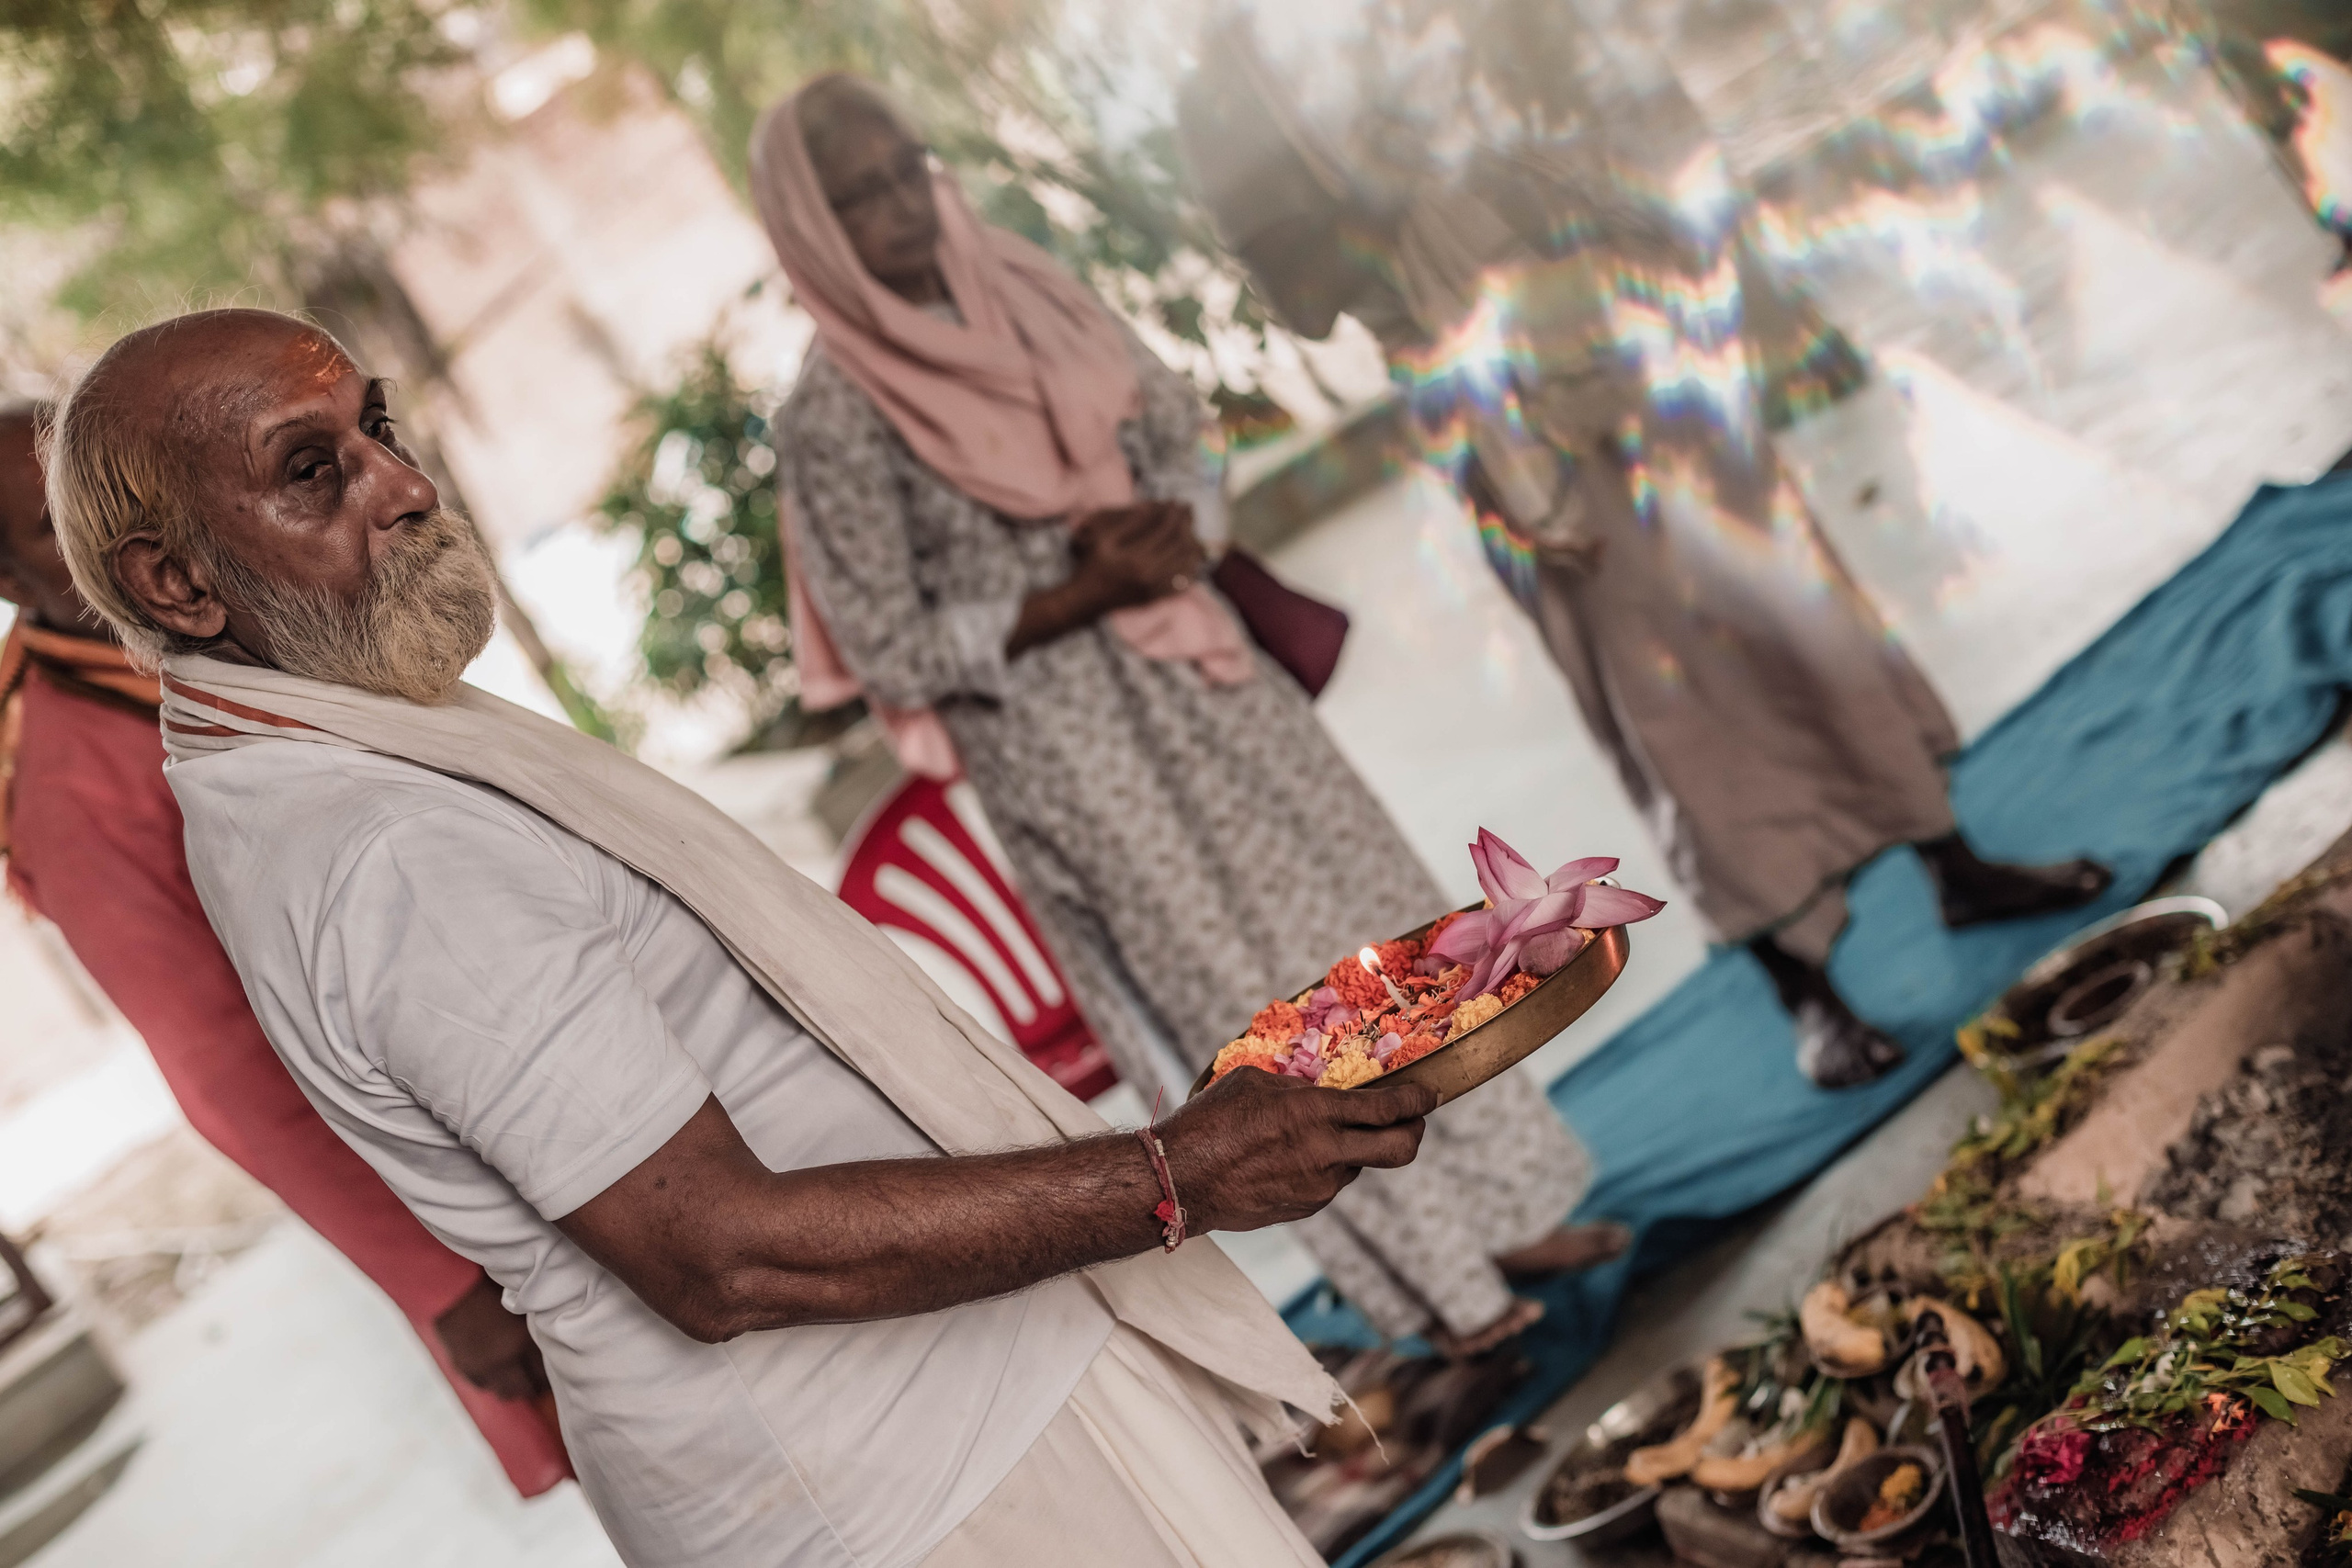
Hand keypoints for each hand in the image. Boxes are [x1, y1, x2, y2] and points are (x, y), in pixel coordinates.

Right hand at [434, 1273, 549, 1401]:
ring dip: (515, 1388)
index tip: (558, 1371)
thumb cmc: (491, 1289)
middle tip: (541, 1379)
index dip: (551, 1374)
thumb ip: (535, 1326)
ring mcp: (482, 1367)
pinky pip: (484, 1386)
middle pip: (527, 1388)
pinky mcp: (464, 1368)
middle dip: (536, 1385)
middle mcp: (503, 1360)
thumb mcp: (521, 1307)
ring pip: (506, 1393)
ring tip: (522, 1380)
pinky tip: (499, 1374)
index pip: (544, 1373)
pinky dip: (493, 1383)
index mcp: (521, 1342)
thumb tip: (552, 1341)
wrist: (453, 1288)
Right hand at [1068, 501, 1206, 614]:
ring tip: (1192, 530)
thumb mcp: (1104, 541)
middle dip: (1187, 525)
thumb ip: (1128, 525)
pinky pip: (1182, 583)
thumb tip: (1149, 507)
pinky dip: (1190, 568)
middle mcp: (1149, 574)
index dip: (1174, 514)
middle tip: (1190, 512)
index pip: (1165, 531)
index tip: (1178, 502)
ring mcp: (1155, 589)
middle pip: (1180, 546)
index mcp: (1136, 558)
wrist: (1087, 600)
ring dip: (1193, 545)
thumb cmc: (1093, 566)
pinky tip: (1190, 556)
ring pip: (1186, 564)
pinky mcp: (1156, 598)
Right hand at [1158, 1068, 1435, 1232]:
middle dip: (1415, 1133)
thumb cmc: (1209, 1121)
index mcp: (1314, 1113)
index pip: (1386, 1109)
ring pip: (1359, 1166)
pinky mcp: (1305, 1207)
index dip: (1417, 1101)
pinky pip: (1330, 1182)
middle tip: (1413, 1121)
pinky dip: (1324, 1167)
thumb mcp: (1254, 1083)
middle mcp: (1325, 1152)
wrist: (1180, 1179)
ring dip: (1354, 1150)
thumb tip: (1318, 1092)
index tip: (1429, 1096)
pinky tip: (1292, 1158)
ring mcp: (1318, 1186)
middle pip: (1399, 1150)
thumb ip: (1296, 1088)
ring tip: (1318, 1136)